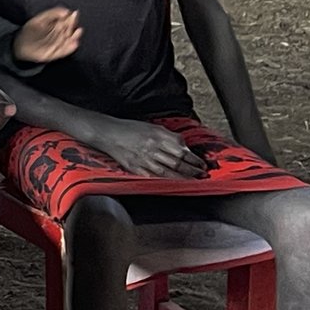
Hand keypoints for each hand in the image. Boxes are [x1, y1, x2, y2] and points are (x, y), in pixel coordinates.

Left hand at [12, 6, 82, 65]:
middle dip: (72, 26)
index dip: (71, 18)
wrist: (20, 46)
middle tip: (73, 22)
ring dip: (74, 37)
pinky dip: (69, 49)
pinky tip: (74, 44)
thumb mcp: (39, 20)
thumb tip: (66, 11)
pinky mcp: (55, 54)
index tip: (74, 13)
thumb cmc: (30, 31)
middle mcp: (59, 36)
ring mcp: (57, 45)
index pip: (66, 21)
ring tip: (78, 31)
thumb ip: (52, 14)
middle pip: (68, 31)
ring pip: (68, 41)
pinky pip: (64, 52)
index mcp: (56, 26)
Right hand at [88, 118, 205, 179]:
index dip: (194, 158)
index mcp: (158, 135)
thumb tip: (184, 148)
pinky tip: (172, 183)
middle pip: (177, 162)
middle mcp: (152, 147)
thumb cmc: (130, 129)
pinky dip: (164, 180)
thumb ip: (169, 137)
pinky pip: (153, 176)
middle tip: (201, 174)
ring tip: (192, 180)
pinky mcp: (135, 168)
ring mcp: (143, 159)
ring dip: (182, 177)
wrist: (108, 133)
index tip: (201, 163)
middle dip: (192, 170)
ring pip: (168, 172)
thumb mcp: (152, 127)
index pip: (182, 149)